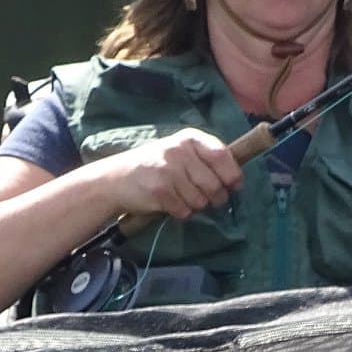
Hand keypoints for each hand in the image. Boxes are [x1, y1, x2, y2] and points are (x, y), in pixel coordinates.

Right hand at [110, 127, 243, 219]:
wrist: (116, 178)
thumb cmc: (154, 166)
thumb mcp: (179, 152)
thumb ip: (205, 159)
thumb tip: (236, 179)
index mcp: (190, 139)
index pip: (222, 156)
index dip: (233, 175)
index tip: (234, 186)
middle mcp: (180, 151)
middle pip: (215, 184)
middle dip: (216, 198)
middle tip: (208, 199)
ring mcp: (169, 170)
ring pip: (201, 201)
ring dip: (196, 206)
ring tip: (182, 198)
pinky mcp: (160, 191)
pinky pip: (185, 211)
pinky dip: (181, 213)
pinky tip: (170, 204)